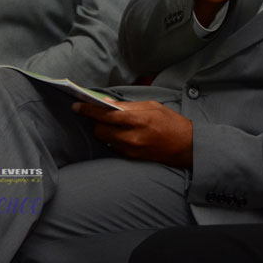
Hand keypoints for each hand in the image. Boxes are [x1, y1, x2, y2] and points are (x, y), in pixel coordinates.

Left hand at [73, 100, 193, 167]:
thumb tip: (107, 104)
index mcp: (139, 119)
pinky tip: (119, 133)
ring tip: (109, 123)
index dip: (89, 110)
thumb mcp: (153, 106)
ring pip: (104, 140)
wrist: (186, 147)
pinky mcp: (131, 158)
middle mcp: (132, 137)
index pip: (106, 115)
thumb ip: (129, 106)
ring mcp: (131, 150)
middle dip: (95, 121)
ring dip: (103, 130)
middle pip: (100, 130)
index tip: (76, 106)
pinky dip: (112, 139)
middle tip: (96, 114)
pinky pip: (113, 147)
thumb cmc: (171, 122)